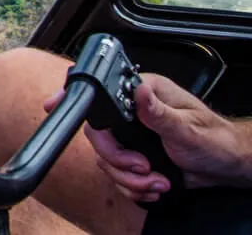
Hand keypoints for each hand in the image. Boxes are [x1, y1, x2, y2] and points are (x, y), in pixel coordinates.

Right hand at [44, 75, 251, 201]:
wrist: (227, 167)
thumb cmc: (216, 140)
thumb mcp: (189, 128)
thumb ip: (160, 113)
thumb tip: (140, 92)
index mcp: (144, 93)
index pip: (102, 94)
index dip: (75, 100)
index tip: (53, 105)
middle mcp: (133, 112)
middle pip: (98, 135)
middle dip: (118, 160)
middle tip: (143, 167)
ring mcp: (131, 136)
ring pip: (105, 160)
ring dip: (130, 178)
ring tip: (157, 181)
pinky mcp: (133, 156)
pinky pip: (116, 175)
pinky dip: (133, 187)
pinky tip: (154, 185)